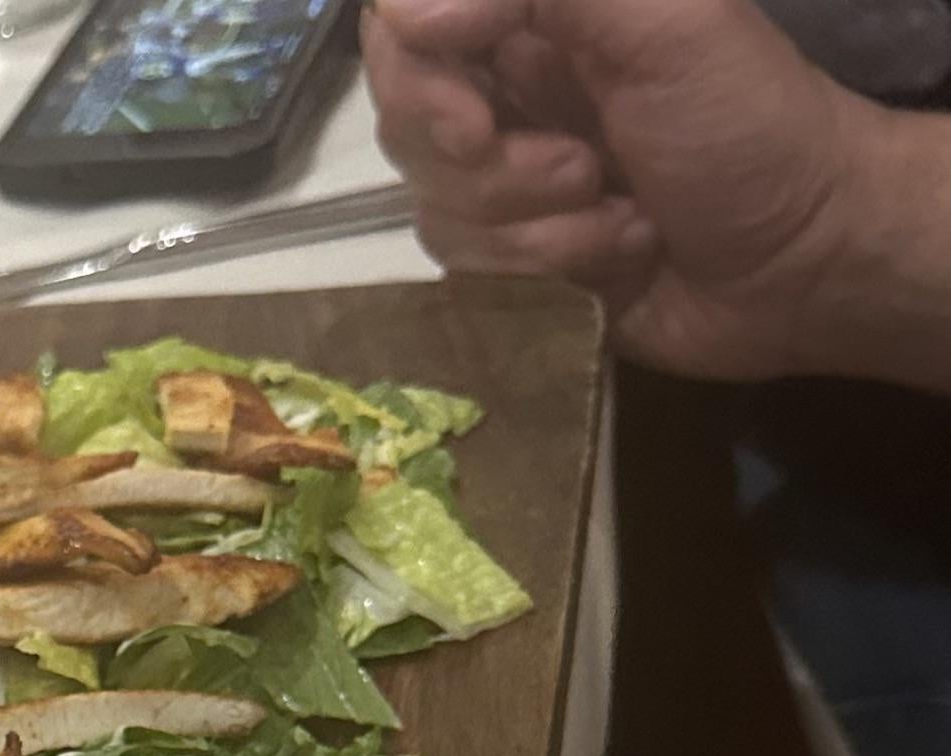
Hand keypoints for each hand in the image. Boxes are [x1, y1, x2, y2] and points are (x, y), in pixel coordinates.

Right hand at [362, 0, 905, 380]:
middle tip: (583, 170)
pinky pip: (468, 276)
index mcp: (537, 19)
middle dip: (491, 170)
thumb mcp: (663, 21)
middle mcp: (508, 95)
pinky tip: (618, 258)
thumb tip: (407, 8)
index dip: (415, 78)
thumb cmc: (746, 124)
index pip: (404, 28)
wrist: (803, 261)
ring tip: (622, 215)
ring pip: (436, 210)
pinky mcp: (516, 264)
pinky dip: (548, 274)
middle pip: (407, 126)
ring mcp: (507, 184)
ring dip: (536, 229)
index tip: (472, 120)